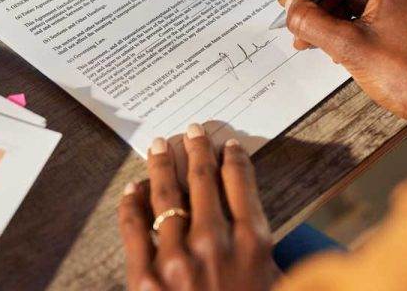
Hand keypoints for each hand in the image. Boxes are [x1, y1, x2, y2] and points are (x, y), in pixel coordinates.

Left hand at [118, 125, 279, 290]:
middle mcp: (213, 242)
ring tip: (159, 146)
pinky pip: (135, 228)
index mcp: (252, 244)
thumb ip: (264, 253)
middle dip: (198, 149)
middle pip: (203, 179)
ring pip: (165, 195)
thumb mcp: (274, 281)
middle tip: (193, 131)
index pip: (241, 183)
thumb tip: (252, 225)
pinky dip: (132, 203)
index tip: (229, 146)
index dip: (234, 159)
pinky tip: (133, 188)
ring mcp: (176, 258)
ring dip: (161, 165)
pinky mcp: (144, 277)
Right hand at [280, 0, 406, 142]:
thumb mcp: (347, 47)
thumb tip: (292, 9)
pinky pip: (370, 7)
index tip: (290, 0)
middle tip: (297, 24)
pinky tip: (333, 43)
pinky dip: (349, 22)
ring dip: (331, 16)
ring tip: (311, 40)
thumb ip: (311, 23)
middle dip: (318, 4)